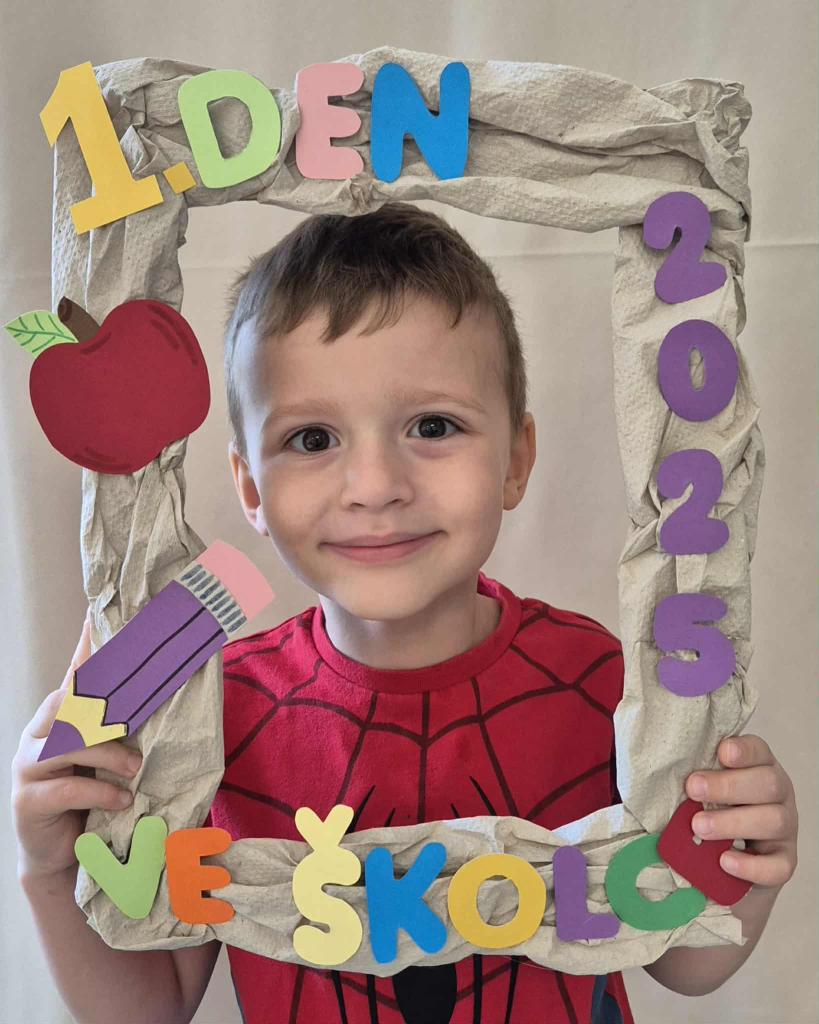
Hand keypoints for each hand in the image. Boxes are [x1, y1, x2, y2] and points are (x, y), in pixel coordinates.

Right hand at [11, 610, 142, 879]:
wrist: (62, 853)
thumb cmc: (93, 794)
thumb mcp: (110, 755)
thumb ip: (124, 725)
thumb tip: (166, 690)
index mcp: (61, 715)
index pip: (74, 673)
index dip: (85, 646)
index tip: (96, 615)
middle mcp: (39, 732)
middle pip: (69, 703)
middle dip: (104, 708)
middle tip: (135, 718)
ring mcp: (28, 765)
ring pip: (68, 744)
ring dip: (109, 754)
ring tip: (135, 768)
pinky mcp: (28, 800)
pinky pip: (67, 788)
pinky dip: (101, 791)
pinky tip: (122, 798)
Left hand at [685, 734, 797, 888]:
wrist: (720, 861)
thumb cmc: (706, 809)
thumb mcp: (700, 788)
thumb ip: (693, 777)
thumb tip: (657, 767)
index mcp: (758, 767)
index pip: (759, 751)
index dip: (744, 750)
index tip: (721, 752)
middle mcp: (777, 795)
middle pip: (769, 783)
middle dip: (729, 785)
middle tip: (693, 789)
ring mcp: (784, 829)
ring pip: (775, 821)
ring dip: (734, 823)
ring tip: (699, 827)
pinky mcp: (783, 862)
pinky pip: (778, 867)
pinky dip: (752, 866)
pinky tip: (724, 861)